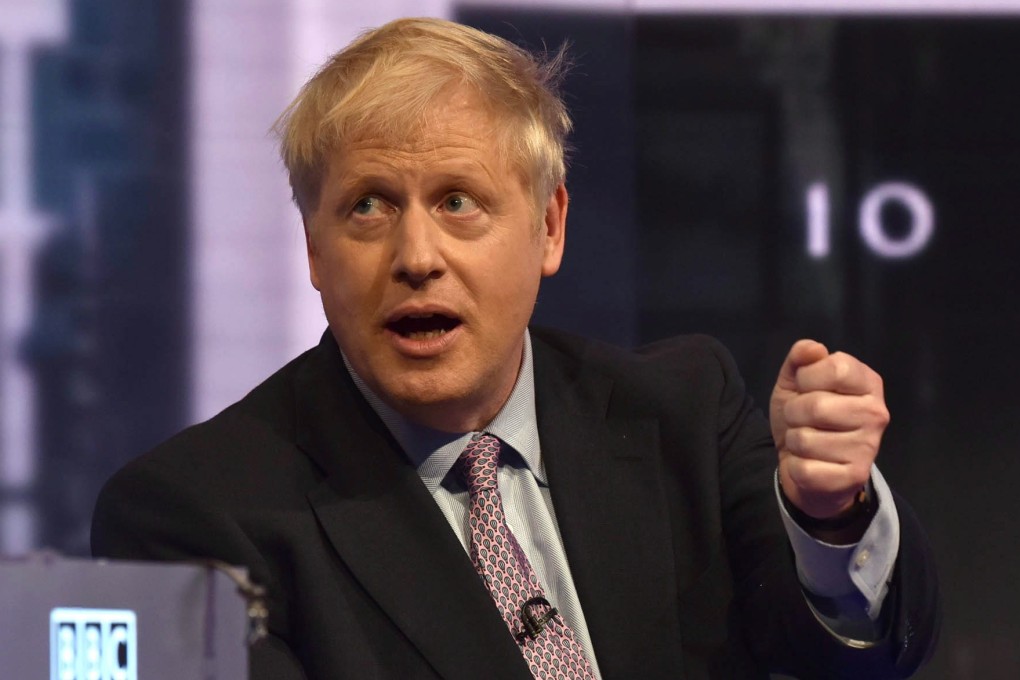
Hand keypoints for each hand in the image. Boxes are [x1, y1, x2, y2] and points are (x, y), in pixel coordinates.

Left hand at [770, 340, 889, 518]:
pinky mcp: (855, 477)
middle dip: (794, 413)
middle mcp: (877, 413)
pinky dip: (796, 466)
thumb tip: (812, 348)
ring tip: (807, 441)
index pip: (836, 368)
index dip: (807, 377)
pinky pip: (805, 468)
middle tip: (801, 419)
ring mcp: (869, 447)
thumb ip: (801, 359)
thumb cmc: (805, 417)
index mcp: (867, 383)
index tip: (805, 387)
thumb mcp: (795, 383)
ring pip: (806, 439)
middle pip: (817, 406)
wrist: (807, 465)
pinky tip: (810, 464)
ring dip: (794, 440)